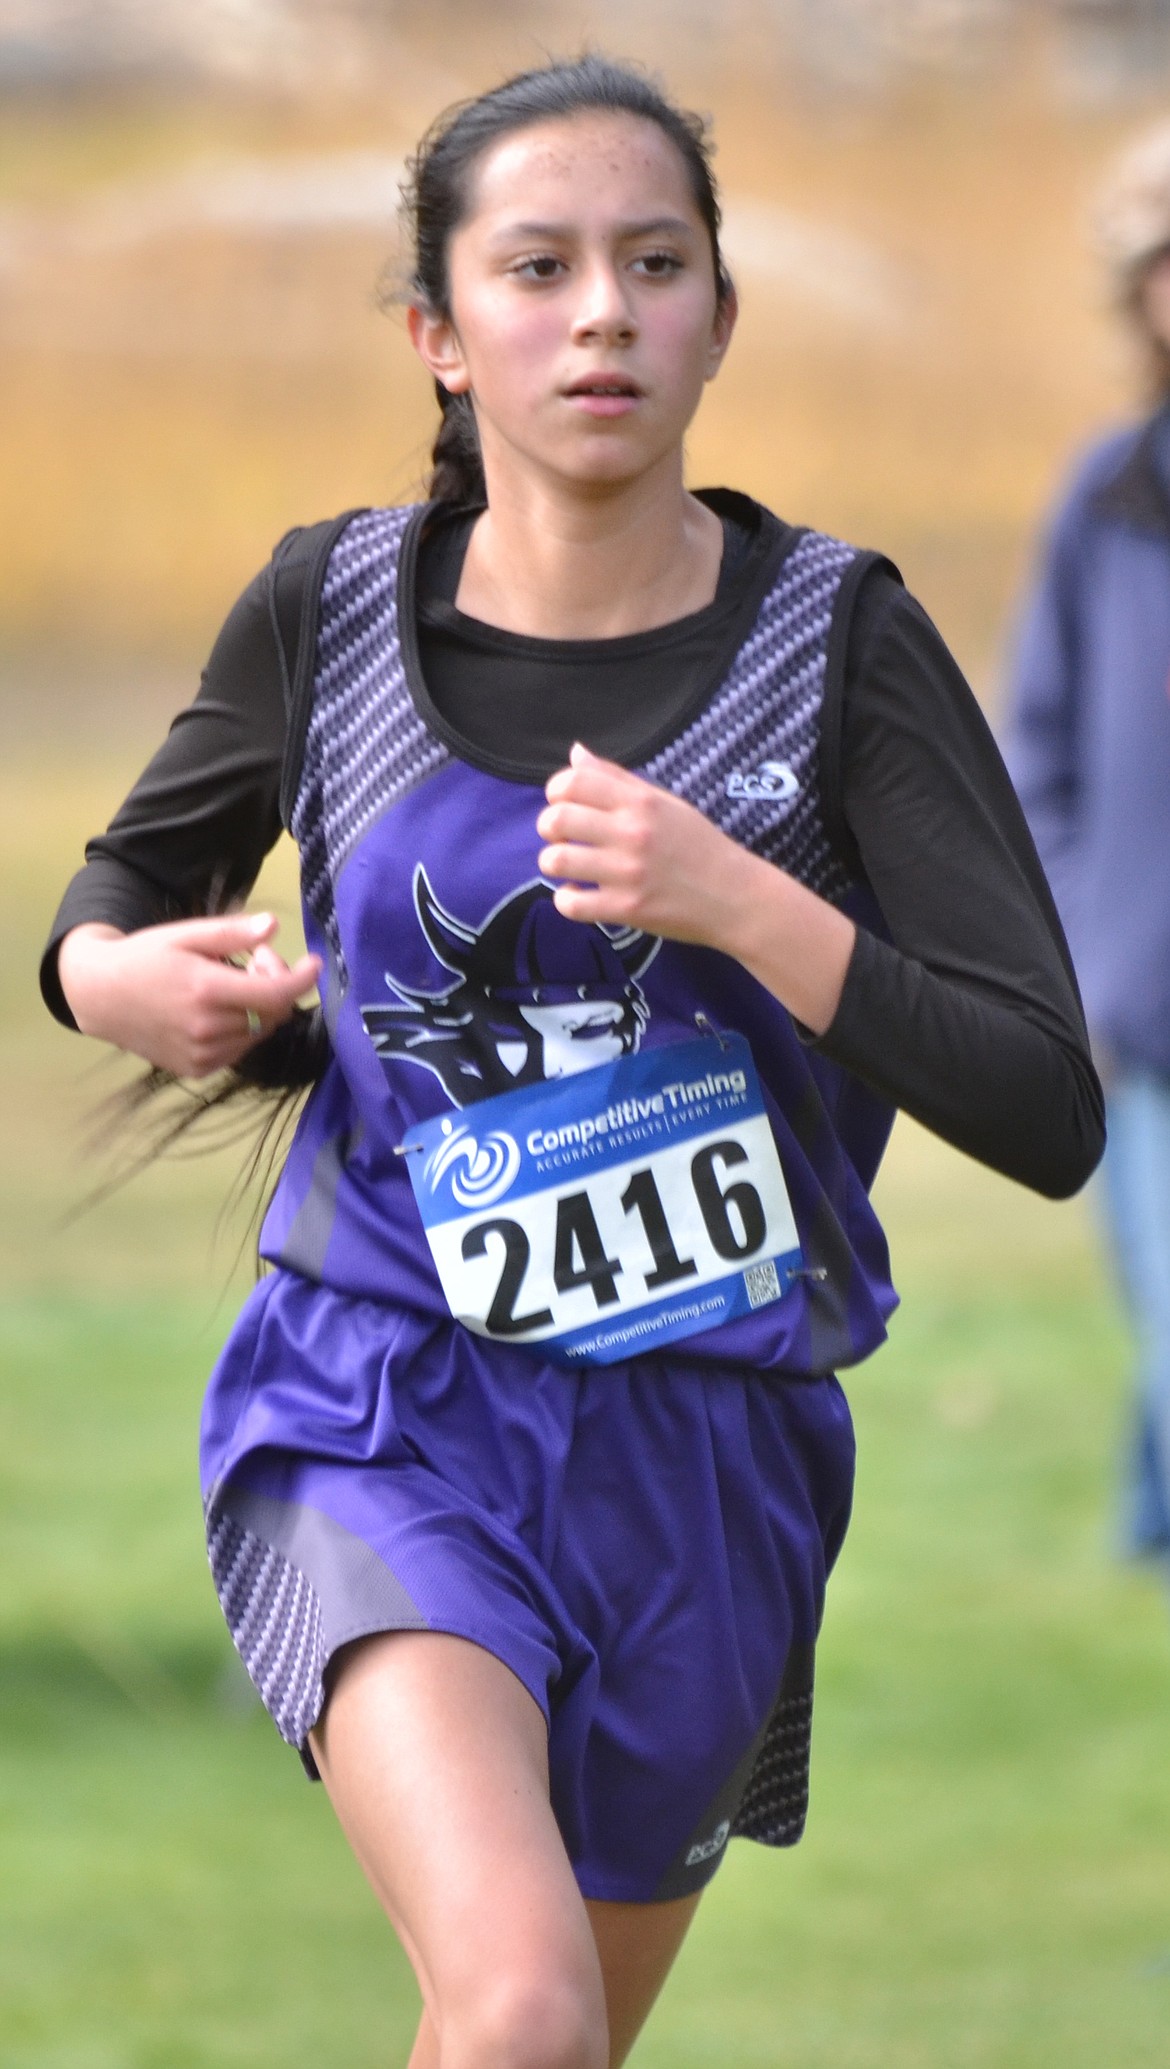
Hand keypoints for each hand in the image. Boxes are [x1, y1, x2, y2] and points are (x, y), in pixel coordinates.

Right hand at [56, 912, 321, 1077]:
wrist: (100, 997)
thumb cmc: (145, 957)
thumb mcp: (186, 935)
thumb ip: (232, 933)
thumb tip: (273, 928)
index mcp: (206, 990)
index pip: (276, 993)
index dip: (301, 979)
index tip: (314, 964)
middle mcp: (206, 1028)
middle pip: (273, 1013)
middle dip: (275, 985)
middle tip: (254, 961)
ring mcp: (201, 1054)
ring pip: (259, 1033)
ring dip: (259, 1009)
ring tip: (231, 984)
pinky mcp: (196, 1069)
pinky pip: (239, 1049)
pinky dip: (241, 1029)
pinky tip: (218, 1010)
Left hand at [536, 744, 855, 1035]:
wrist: (735, 897)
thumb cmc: (699, 846)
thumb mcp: (664, 803)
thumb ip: (617, 779)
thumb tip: (575, 753)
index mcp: (641, 803)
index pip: (573, 781)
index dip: (556, 792)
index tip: (564, 804)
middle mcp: (632, 833)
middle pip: (557, 819)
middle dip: (549, 828)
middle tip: (564, 838)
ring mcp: (628, 873)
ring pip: (556, 861)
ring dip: (553, 864)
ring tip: (570, 868)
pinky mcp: (627, 909)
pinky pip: (571, 904)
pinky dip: (566, 900)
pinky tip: (581, 895)